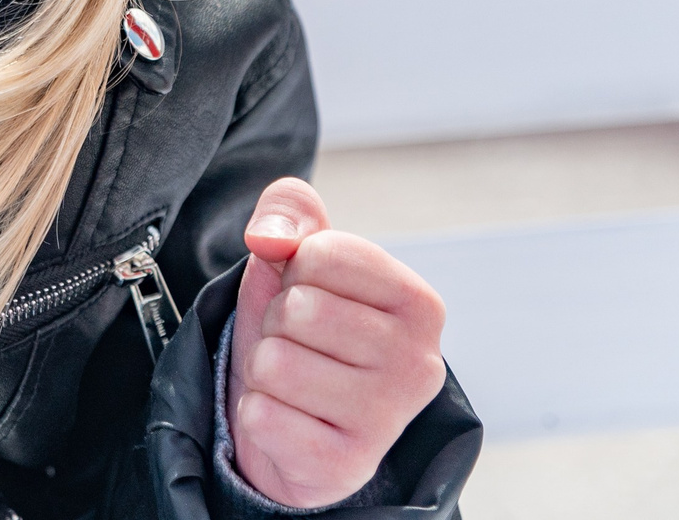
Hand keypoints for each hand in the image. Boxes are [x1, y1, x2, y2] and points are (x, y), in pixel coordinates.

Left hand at [226, 177, 445, 507]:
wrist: (298, 424)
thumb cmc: (305, 331)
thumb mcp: (296, 257)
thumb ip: (288, 211)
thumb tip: (269, 237)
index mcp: (420, 304)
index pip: (323, 252)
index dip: (295, 269)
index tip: (316, 297)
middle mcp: (419, 364)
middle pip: (298, 308)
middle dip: (278, 321)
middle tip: (301, 346)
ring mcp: (387, 420)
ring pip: (275, 362)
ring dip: (265, 368)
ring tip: (294, 382)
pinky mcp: (344, 467)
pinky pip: (261, 416)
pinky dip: (258, 414)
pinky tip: (289, 420)